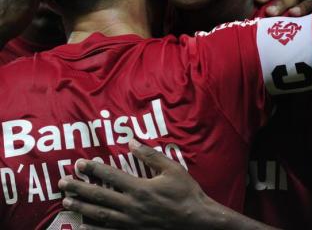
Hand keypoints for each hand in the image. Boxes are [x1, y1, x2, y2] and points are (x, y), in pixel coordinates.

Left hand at [58, 139, 209, 229]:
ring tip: (66, 204)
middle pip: (99, 196)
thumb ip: (150, 155)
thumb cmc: (185, 192)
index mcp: (140, 188)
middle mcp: (131, 206)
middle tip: (63, 184)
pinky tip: (83, 226)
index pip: (111, 176)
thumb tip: (131, 141)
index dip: (93, 169)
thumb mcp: (171, 168)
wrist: (196, 221)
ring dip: (81, 209)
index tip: (79, 164)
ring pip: (100, 216)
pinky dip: (94, 229)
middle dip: (79, 189)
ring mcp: (131, 223)